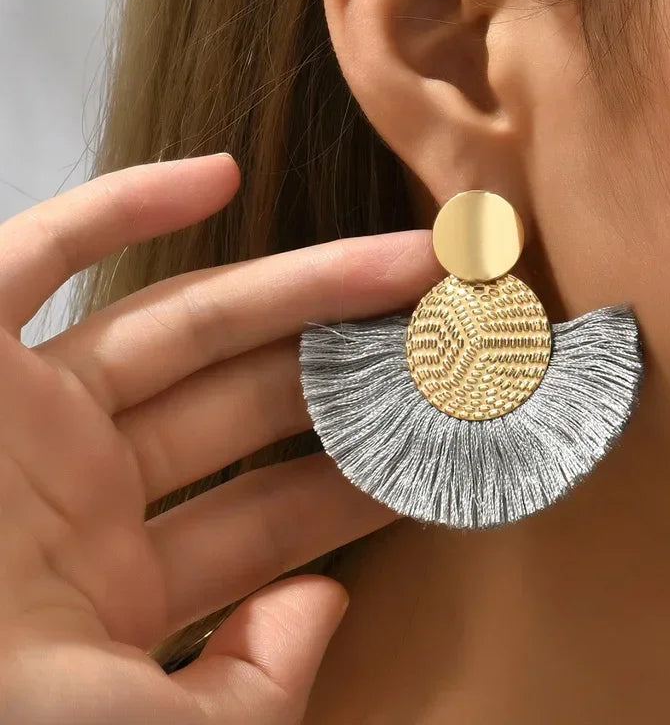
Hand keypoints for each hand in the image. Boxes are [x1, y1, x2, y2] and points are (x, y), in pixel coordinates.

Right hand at [0, 155, 436, 723]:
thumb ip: (246, 692)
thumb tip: (326, 605)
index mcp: (122, 584)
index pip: (280, 516)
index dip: (371, 478)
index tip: (450, 439)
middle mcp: (80, 490)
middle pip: (254, 406)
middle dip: (357, 367)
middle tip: (451, 333)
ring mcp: (19, 416)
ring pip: (185, 323)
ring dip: (297, 285)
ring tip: (405, 259)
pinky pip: (38, 252)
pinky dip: (121, 206)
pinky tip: (214, 172)